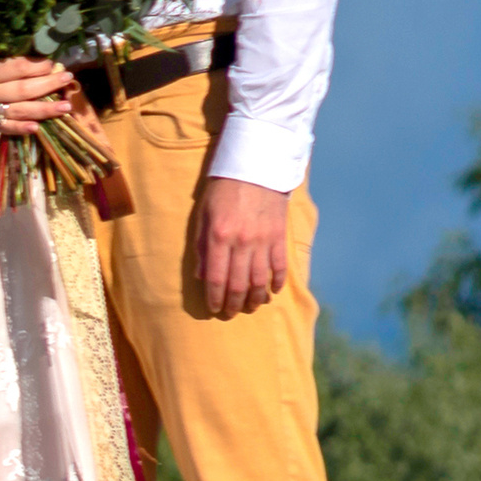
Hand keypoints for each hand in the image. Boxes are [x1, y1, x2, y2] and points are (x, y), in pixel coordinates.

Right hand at [0, 53, 75, 131]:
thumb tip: (25, 50)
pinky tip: (37, 129)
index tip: (52, 61)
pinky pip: (3, 127)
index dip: (36, 65)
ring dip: (44, 109)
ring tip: (65, 106)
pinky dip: (20, 128)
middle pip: (23, 90)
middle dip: (48, 84)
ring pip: (19, 111)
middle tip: (67, 78)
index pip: (15, 69)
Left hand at [195, 176, 289, 316]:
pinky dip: (276, 283)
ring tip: (250, 307)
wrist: (255, 167)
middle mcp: (242, 242)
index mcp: (219, 236)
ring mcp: (263, 241)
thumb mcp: (204, 214)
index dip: (214, 298)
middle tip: (231, 314)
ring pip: (260, 281)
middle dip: (233, 304)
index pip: (216, 278)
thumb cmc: (223, 189)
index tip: (214, 309)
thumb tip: (201, 276)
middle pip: (238, 285)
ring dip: (255, 299)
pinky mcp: (279, 237)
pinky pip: (279, 267)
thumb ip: (202, 246)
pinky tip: (271, 292)